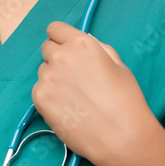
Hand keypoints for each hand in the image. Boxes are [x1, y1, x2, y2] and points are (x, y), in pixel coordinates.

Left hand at [32, 21, 157, 165]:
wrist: (121, 136)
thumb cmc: (125, 100)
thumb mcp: (117, 64)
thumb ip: (95, 48)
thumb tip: (82, 44)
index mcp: (81, 44)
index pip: (55, 29)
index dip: (60, 38)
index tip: (63, 46)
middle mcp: (60, 56)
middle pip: (46, 48)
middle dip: (56, 57)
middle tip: (72, 75)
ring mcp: (48, 77)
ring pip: (43, 70)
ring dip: (53, 77)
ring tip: (73, 96)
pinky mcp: (40, 97)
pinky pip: (39, 89)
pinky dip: (49, 96)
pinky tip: (67, 108)